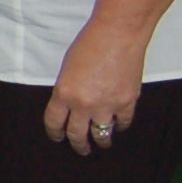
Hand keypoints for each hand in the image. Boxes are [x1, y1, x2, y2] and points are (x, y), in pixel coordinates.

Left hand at [45, 18, 146, 156]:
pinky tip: (118, 126)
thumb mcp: (67, 68)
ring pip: (101, 135)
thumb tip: (71, 105)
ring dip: (101, 141)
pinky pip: (123, 123)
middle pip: (77, 134)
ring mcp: (107, 106)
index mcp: (64, 94)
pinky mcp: (127, 102)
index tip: (57, 137)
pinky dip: (120, 126)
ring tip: (101, 143)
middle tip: (80, 149)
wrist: (118, 34)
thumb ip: (68, 90)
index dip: (55, 133)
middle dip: (77, 145)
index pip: (54, 123)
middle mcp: (84, 104)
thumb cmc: (90, 44)